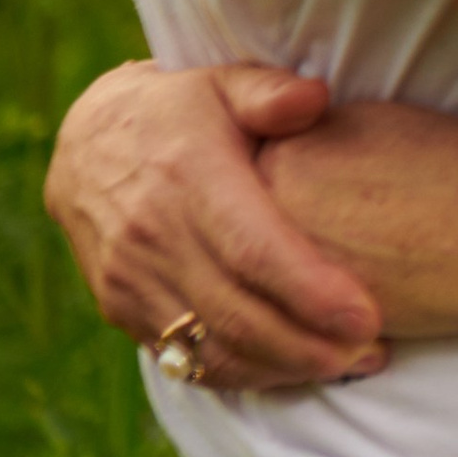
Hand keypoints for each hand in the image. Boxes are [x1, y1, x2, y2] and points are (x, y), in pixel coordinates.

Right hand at [44, 60, 388, 394]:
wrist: (83, 146)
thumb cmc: (178, 112)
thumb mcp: (222, 82)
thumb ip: (271, 92)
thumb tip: (317, 98)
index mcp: (186, 178)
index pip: (252, 251)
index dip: (311, 292)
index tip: (367, 317)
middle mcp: (152, 236)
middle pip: (238, 315)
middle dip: (311, 346)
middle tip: (374, 352)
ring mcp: (130, 281)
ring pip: (212, 350)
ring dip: (284, 369)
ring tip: (350, 364)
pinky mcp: (120, 310)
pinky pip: (185, 360)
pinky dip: (242, 374)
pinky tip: (292, 367)